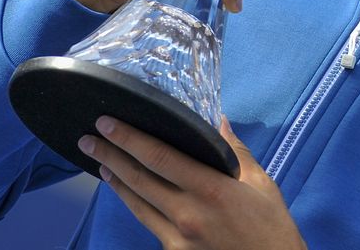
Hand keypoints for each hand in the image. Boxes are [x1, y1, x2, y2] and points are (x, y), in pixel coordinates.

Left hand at [78, 116, 306, 249]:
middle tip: (89, 138)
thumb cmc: (270, 226)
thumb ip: (236, 151)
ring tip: (99, 161)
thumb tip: (219, 122)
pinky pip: (147, 221)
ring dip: (115, 179)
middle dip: (110, 155)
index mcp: (210, 189)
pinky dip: (132, 202)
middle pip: (138, 178)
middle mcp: (188, 213)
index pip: (159, 157)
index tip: (109, 122)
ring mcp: (177, 237)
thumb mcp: (260, 183)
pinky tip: (125, 191)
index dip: (129, 138)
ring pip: (136, 202)